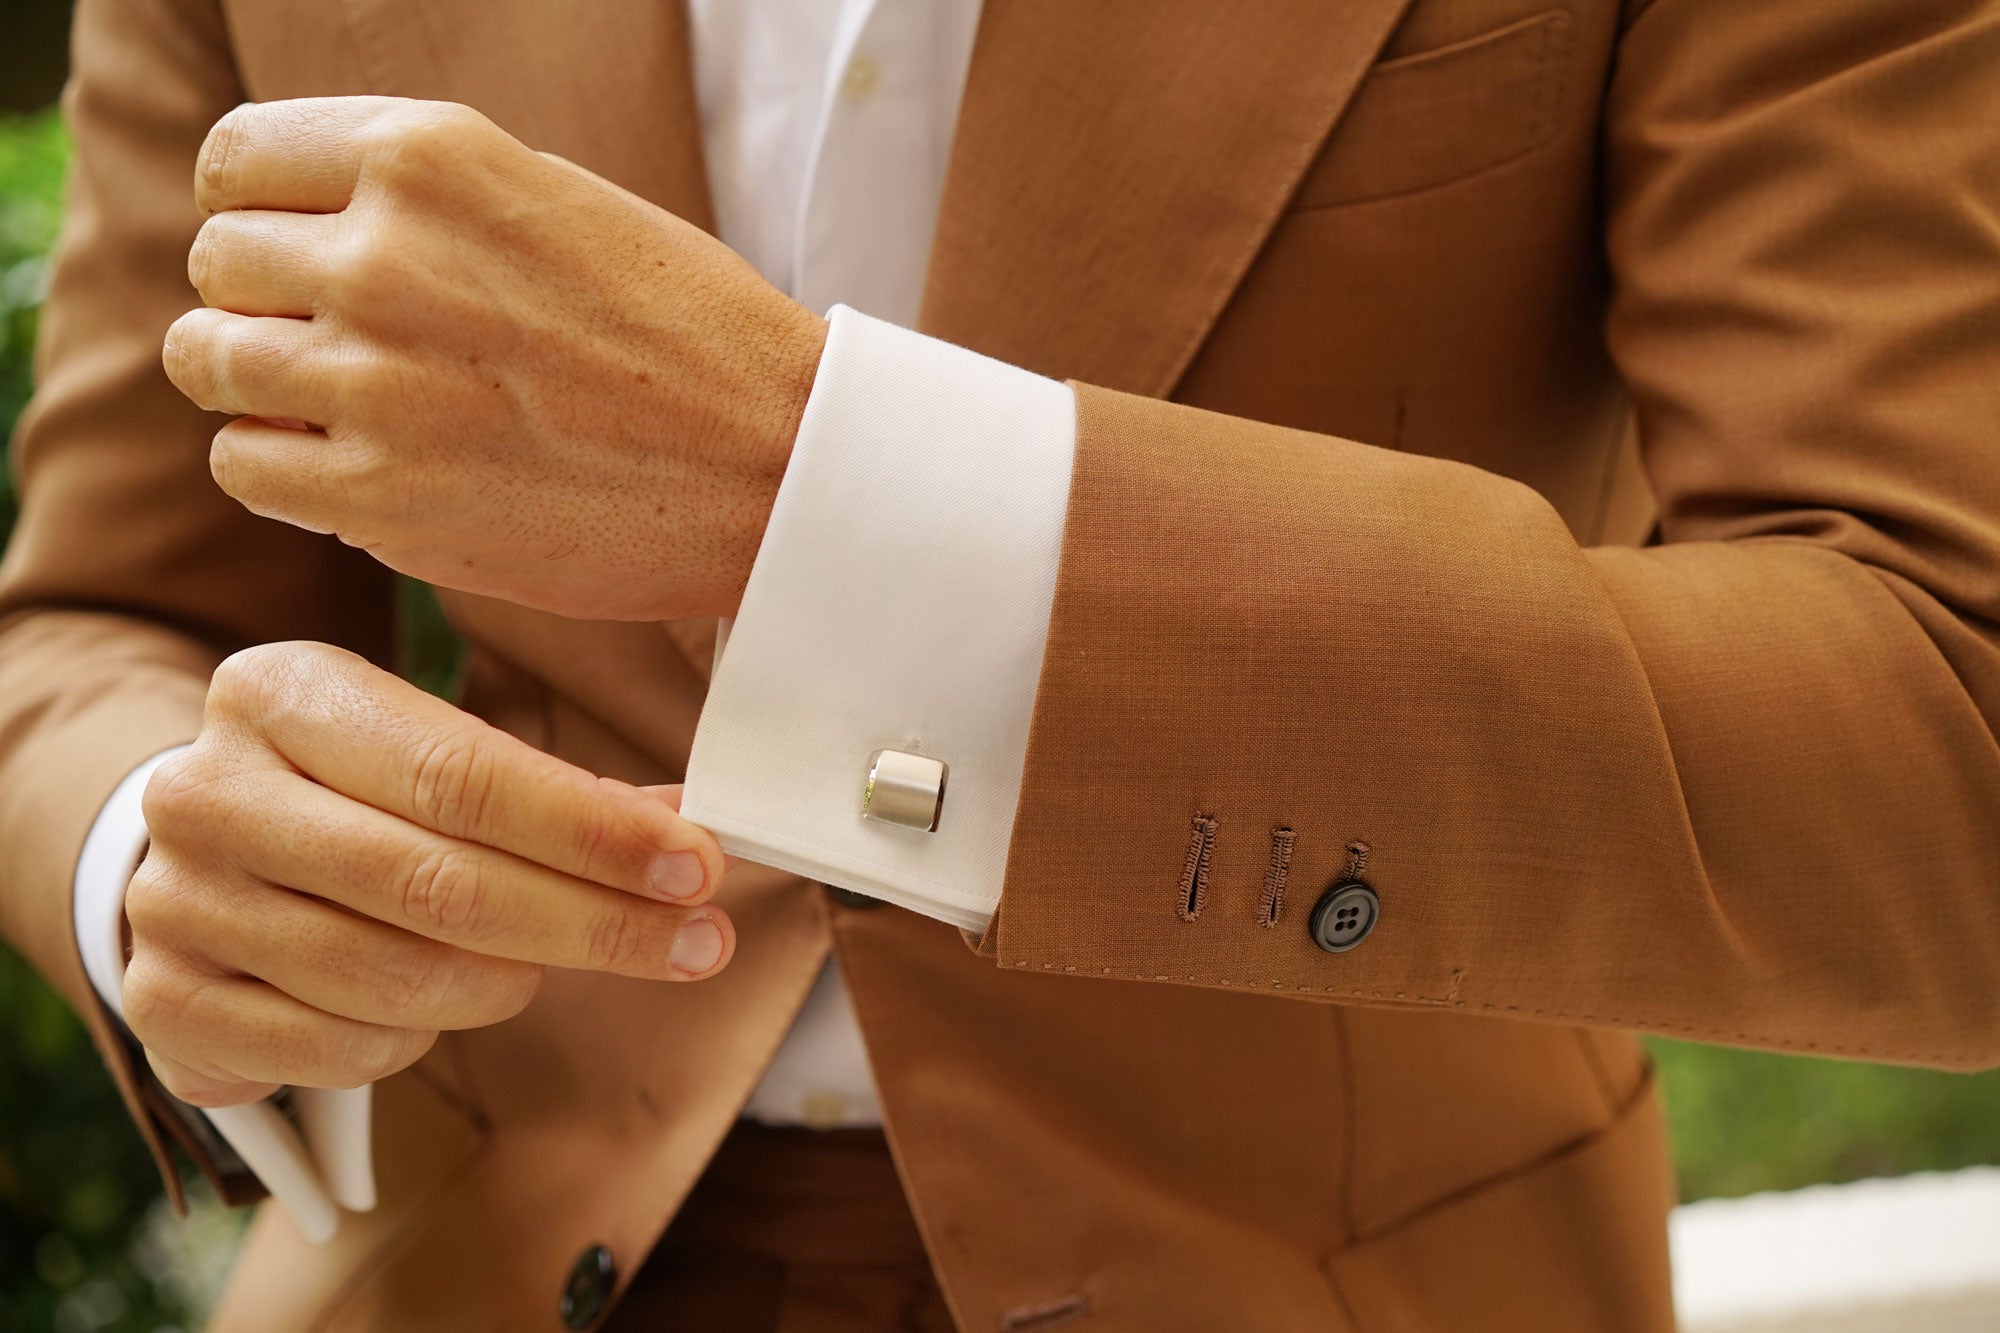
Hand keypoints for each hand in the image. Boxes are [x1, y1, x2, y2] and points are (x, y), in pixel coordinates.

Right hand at [123, 641, 733, 1107]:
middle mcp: (208, 791)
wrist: (199, 854)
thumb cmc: (352, 797)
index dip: (591, 833)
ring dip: (504, 985)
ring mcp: (175, 902)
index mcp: (281, 693)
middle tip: (696, 942)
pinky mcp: (163, 1002)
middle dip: (591, 923)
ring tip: (536, 969)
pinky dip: (414, 1039)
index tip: (696, 868)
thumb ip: (555, 793)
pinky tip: (432, 1005)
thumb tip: (685, 834)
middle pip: (436, 884)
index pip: (461, 774)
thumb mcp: (432, 755)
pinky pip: (341, 1049)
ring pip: (395, 978)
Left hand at [162, 96, 827, 621]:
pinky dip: (283, 468)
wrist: (777, 466)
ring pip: (211, 364)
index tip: (298, 254)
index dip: (258, 211)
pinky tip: (361, 469)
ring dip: (263, 387)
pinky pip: (245, 464)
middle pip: (218, 264)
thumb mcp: (556, 201)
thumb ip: (422, 196)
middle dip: (265, 302)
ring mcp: (373, 379)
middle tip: (346, 346)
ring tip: (348, 409)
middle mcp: (383, 255)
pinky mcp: (379, 496)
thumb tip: (301, 221)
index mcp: (428, 156)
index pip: (237, 160)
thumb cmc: (688, 334)